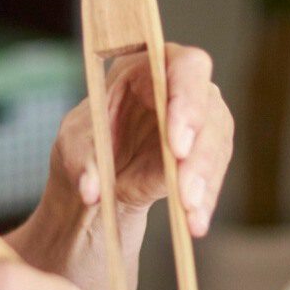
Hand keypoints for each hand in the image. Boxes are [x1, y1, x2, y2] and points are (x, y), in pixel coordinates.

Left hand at [49, 43, 232, 235]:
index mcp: (149, 66)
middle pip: (208, 107)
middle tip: (185, 189)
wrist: (99, 175)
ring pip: (216, 144)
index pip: (182, 67)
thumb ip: (82, 163)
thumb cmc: (87, 143)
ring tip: (190, 214)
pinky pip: (213, 175)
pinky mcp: (205, 154)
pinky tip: (195, 223)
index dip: (187, 99)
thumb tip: (91, 190)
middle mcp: (183, 88)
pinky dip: (204, 201)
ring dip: (205, 181)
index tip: (177, 142)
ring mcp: (200, 120)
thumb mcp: (73, 148)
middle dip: (200, 151)